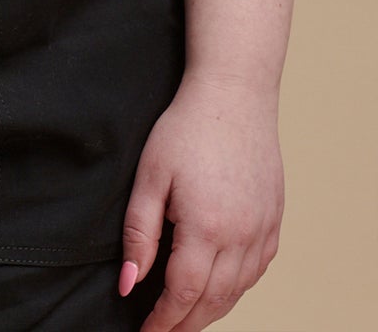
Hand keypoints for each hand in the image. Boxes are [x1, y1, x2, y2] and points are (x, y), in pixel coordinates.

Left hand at [121, 72, 283, 330]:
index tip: (146, 331)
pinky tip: (219, 287)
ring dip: (211, 310)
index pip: (183, 294)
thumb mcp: (150, 176)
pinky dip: (236, 288)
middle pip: (212, 301)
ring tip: (185, 317)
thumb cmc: (186, 129)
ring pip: (238, 291)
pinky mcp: (274, 221)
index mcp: (206, 227)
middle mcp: (241, 237)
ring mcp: (263, 230)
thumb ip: (138, 233)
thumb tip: (129, 283)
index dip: (163, 320)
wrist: (233, 96)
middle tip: (163, 331)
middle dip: (185, 323)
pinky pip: (257, 271)